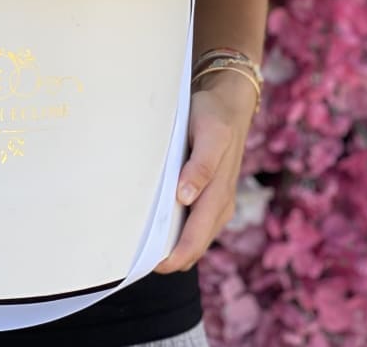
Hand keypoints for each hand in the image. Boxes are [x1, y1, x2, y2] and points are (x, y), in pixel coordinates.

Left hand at [155, 70, 256, 272]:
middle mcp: (220, 203)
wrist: (229, 101)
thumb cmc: (214, 114)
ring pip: (197, 236)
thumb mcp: (210, 135)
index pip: (195, 238)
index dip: (174, 257)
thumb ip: (201, 166)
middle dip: (171, 258)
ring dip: (175, 247)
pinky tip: (161, 230)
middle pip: (195, 244)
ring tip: (144, 251)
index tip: (149, 265)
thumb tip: (185, 198)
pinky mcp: (212, 193)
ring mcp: (218, 200)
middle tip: (137, 263)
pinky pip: (197, 222)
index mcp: (219, 193)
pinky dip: (180, 232)